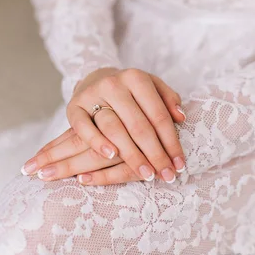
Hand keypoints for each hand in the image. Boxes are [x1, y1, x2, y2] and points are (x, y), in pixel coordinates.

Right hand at [22, 68, 186, 183]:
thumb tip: (180, 117)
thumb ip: (168, 99)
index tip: (179, 165)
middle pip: (139, 125)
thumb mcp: (152, 87)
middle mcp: (114, 84)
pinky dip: (97, 142)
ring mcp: (92, 95)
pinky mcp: (73, 107)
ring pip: (114, 128)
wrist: (95, 80)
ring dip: (132, 155)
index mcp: (137, 78)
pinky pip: (84, 128)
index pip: (158, 115)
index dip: (171, 142)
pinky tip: (111, 157)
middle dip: (155, 154)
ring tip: (145, 174)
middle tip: (166, 176)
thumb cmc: (131, 91)